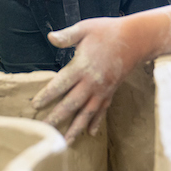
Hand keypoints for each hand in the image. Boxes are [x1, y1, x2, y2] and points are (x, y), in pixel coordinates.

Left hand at [32, 17, 144, 144]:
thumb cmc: (108, 31)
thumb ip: (67, 35)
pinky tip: (90, 133)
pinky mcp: (111, 92)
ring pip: (87, 113)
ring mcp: (103, 90)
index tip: (34, 105)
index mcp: (82, 67)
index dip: (47, 95)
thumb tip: (50, 37)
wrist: (136, 39)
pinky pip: (102, 111)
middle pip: (71, 104)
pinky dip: (96, 122)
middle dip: (56, 117)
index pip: (61, 84)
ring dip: (75, 128)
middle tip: (43, 129)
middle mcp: (92, 82)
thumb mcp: (85, 28)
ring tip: (64, 142)